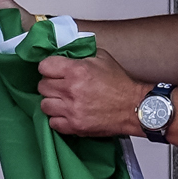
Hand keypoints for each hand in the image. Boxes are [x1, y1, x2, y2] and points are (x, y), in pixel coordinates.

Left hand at [34, 50, 154, 136]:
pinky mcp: (74, 126)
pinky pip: (53, 122)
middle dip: (51, 84)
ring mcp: (71, 110)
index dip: (49, 67)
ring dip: (52, 101)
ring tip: (63, 100)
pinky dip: (58, 118)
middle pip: (42, 86)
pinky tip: (67, 113)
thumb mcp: (102, 58)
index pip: (44, 66)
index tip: (53, 70)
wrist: (135, 107)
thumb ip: (80, 53)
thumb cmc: (119, 83)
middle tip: (61, 86)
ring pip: (44, 105)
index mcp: (77, 71)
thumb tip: (63, 52)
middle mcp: (71, 90)